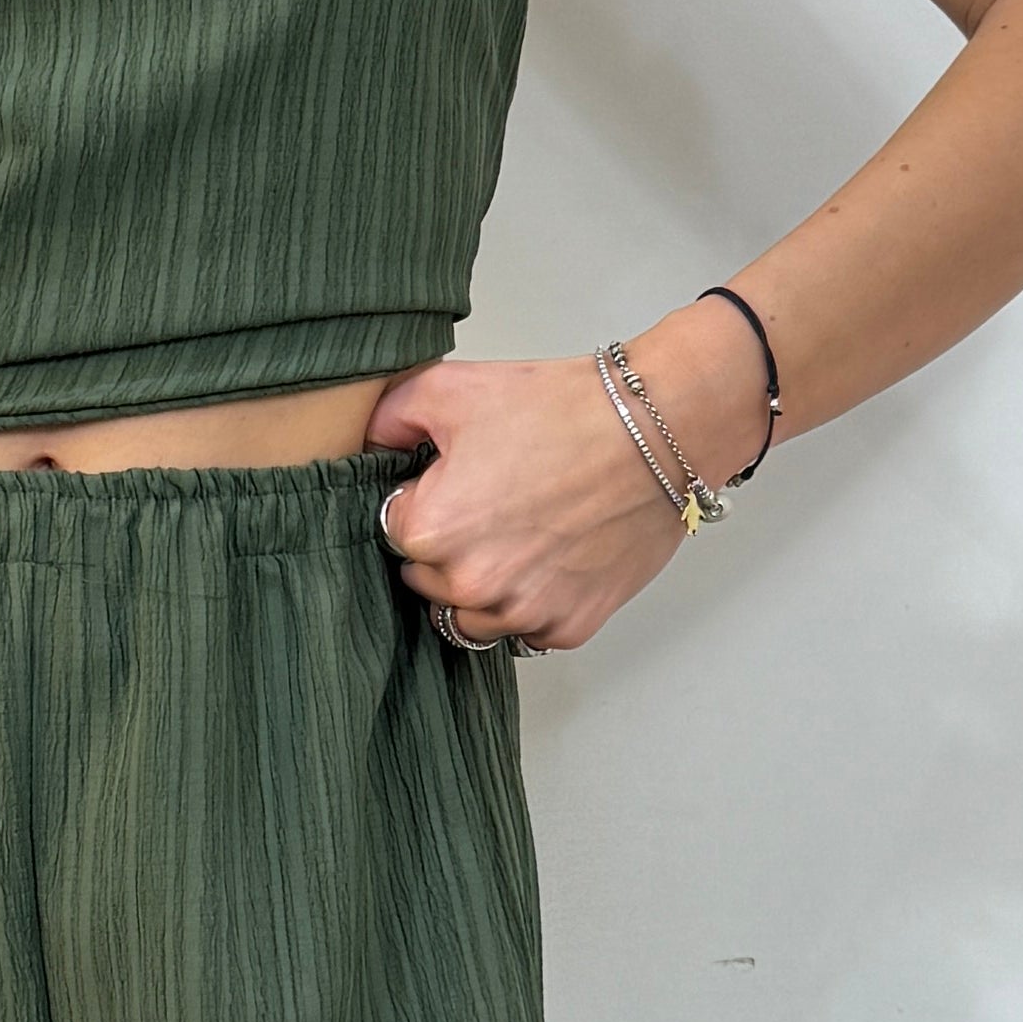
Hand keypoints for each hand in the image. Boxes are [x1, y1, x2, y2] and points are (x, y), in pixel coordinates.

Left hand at [365, 352, 686, 653]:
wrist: (658, 430)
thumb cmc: (566, 409)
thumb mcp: (455, 389)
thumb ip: (390, 417)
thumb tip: (364, 442)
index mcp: (430, 530)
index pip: (392, 531)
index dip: (422, 502)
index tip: (453, 482)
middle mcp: (472, 584)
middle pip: (428, 581)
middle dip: (448, 547)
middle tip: (493, 502)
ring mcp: (523, 611)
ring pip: (472, 617)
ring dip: (484, 586)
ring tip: (520, 534)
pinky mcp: (569, 625)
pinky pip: (528, 631)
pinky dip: (534, 603)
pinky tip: (553, 557)